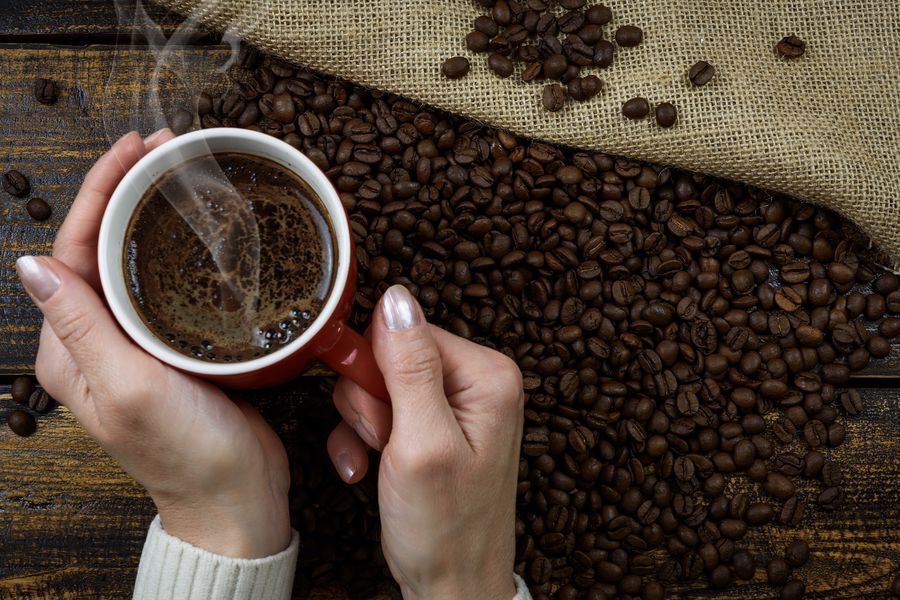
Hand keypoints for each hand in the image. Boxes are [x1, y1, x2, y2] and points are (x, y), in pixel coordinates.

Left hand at [17, 130, 290, 558]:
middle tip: (161, 150)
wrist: (236, 496)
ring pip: (133, 261)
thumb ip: (81, 327)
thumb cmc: (186, 454)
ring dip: (150, 214)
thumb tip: (31, 264)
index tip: (133, 151)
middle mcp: (95, 340)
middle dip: (123, 192)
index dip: (97, 193)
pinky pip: (166, 284)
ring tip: (178, 175)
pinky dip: (178, 248)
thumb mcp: (129, 388)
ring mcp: (135, 343)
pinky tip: (200, 231)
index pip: (72, 251)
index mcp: (69, 348)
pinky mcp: (173, 347)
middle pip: (99, 247)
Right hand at [327, 285, 523, 599]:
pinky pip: (381, 411)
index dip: (377, 369)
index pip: (410, 331)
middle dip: (370, 402)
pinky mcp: (432, 427)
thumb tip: (397, 297)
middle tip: (384, 442)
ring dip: (363, 425)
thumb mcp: (422, 443)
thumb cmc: (445, 527)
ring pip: (378, 384)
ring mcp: (454, 406)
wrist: (451, 587)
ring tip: (380, 460)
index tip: (378, 416)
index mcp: (487, 374)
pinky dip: (364, 440)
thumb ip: (409, 367)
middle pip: (391, 356)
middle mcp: (476, 382)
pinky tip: (367, 471)